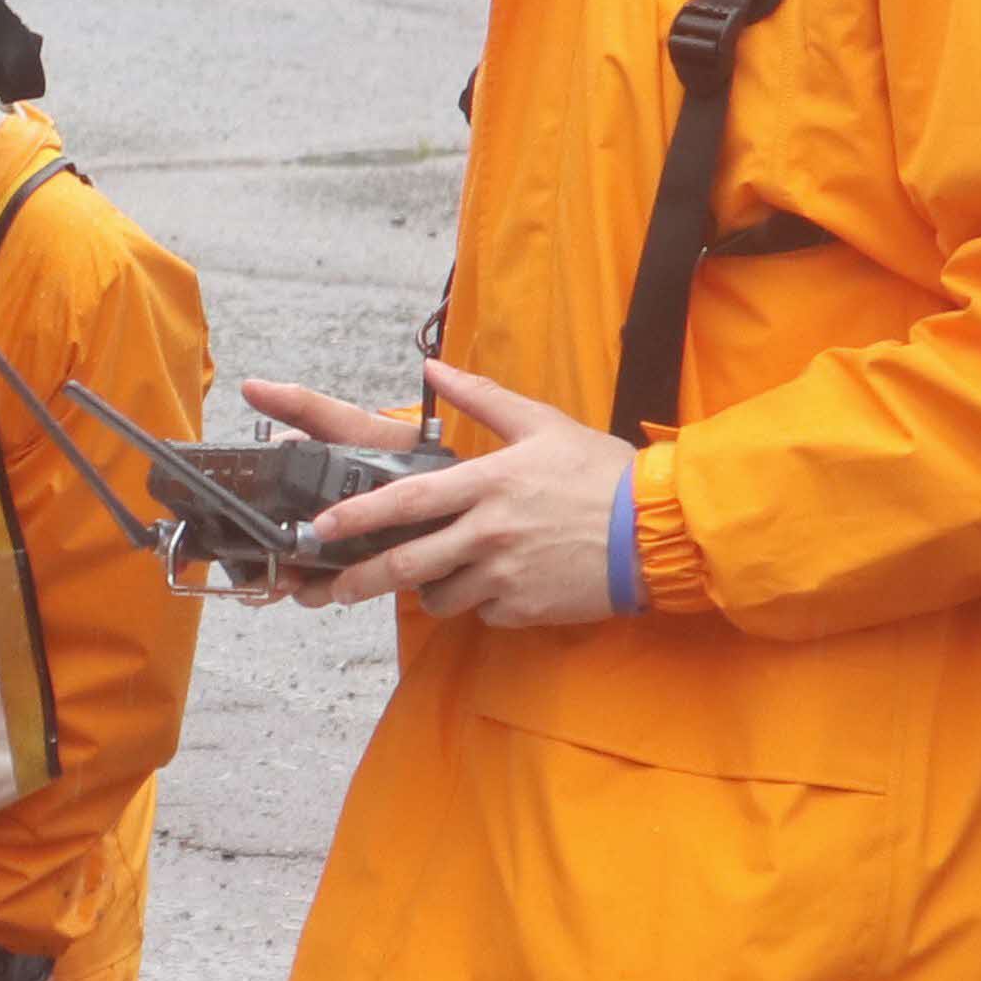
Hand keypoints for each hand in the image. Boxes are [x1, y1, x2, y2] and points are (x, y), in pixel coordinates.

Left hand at [270, 362, 637, 628]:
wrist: (658, 530)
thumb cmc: (601, 473)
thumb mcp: (542, 423)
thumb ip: (482, 398)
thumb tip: (434, 367)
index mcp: (488, 484)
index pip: (407, 502)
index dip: (358, 516)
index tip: (323, 527)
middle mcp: (489, 532)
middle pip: (407, 563)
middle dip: (361, 579)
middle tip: (334, 588)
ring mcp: (506, 575)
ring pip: (441, 595)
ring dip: (430, 590)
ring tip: (439, 579)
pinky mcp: (525, 608)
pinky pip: (483, 613)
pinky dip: (481, 603)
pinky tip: (502, 585)